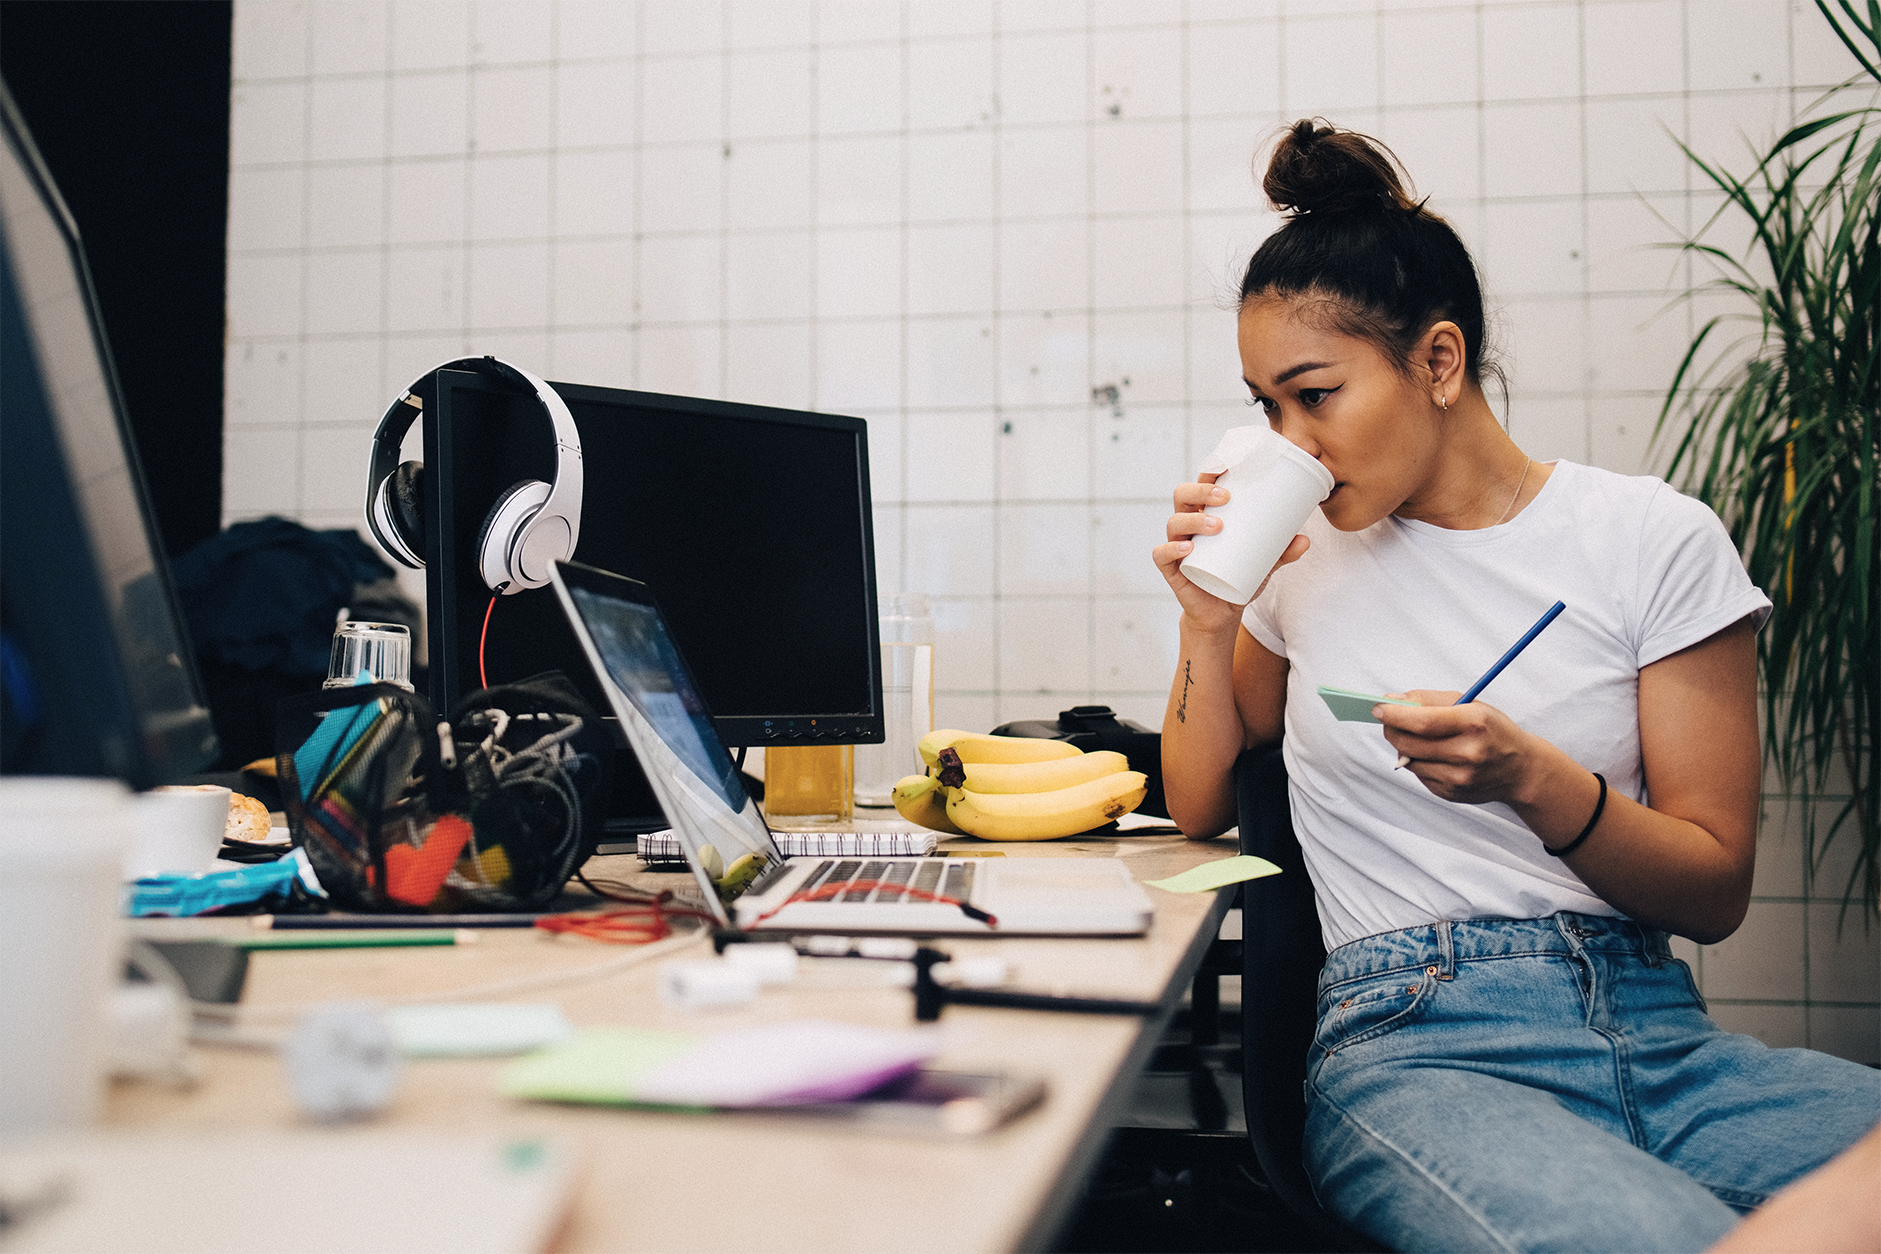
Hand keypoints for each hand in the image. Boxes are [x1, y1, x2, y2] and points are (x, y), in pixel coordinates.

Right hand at [1152, 474, 1308, 631]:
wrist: (1223, 612)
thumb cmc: (1240, 578)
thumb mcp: (1265, 563)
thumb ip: (1283, 551)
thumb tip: (1305, 539)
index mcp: (1206, 513)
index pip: (1202, 483)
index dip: (1209, 470)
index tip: (1228, 465)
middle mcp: (1188, 525)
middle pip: (1183, 495)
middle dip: (1201, 490)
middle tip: (1226, 496)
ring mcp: (1177, 545)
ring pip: (1174, 522)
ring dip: (1193, 520)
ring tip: (1217, 526)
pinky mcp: (1171, 570)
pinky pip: (1161, 554)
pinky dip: (1172, 549)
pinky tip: (1187, 549)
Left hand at [1375, 690, 1542, 805]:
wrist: (1521, 770)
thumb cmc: (1492, 730)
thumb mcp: (1470, 704)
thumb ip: (1428, 699)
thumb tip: (1391, 700)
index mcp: (1473, 724)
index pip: (1422, 722)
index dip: (1395, 715)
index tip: (1378, 708)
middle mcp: (1467, 753)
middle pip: (1410, 743)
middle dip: (1392, 729)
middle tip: (1388, 720)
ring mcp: (1459, 778)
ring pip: (1409, 760)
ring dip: (1404, 746)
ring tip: (1418, 736)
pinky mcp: (1452, 793)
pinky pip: (1419, 774)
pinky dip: (1419, 762)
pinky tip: (1435, 755)